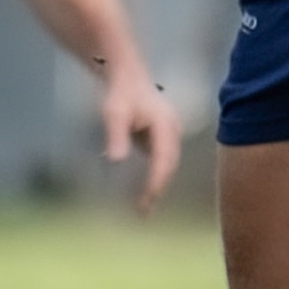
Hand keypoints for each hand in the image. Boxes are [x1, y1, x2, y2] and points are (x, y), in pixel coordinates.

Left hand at [99, 63, 180, 214]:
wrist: (127, 76)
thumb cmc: (121, 93)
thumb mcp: (115, 112)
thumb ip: (116, 135)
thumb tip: (116, 161)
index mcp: (165, 126)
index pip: (164, 160)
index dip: (156, 182)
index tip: (146, 200)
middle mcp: (173, 132)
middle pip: (170, 166)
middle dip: (158, 189)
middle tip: (144, 212)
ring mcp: (171, 134)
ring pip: (168, 164)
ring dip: (158, 184)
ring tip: (145, 207)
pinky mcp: (164, 137)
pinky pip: (163, 160)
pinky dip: (156, 175)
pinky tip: (145, 188)